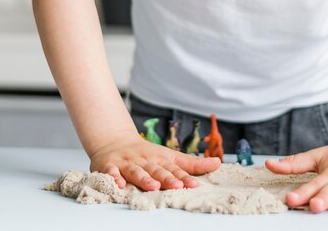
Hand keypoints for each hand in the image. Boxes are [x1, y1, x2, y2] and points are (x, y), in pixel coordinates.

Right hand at [89, 133, 220, 191]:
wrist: (114, 141)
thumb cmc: (146, 154)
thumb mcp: (170, 156)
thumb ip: (192, 164)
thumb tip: (218, 163)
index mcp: (160, 158)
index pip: (174, 168)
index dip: (183, 176)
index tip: (193, 184)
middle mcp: (144, 160)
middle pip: (156, 170)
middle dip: (166, 178)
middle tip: (177, 185)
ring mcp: (127, 163)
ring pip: (136, 171)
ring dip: (144, 178)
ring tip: (153, 186)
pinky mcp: (110, 166)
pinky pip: (111, 172)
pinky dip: (114, 177)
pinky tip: (118, 184)